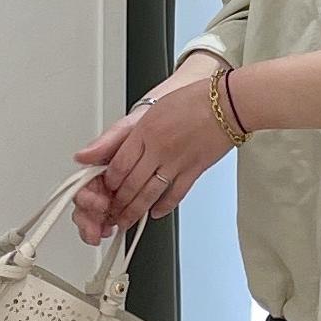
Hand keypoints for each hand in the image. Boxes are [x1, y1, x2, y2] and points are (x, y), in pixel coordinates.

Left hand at [72, 78, 233, 243]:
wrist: (228, 103)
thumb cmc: (194, 100)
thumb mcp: (152, 109)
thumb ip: (123, 133)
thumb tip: (92, 151)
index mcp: (145, 131)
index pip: (118, 164)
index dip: (109, 182)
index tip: (105, 189)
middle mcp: (158, 148)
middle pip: (131, 183)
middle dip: (118, 203)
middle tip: (112, 212)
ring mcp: (177, 161)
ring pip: (149, 193)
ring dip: (136, 210)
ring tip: (127, 220)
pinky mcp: (194, 170)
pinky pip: (175, 194)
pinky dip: (164, 206)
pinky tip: (156, 212)